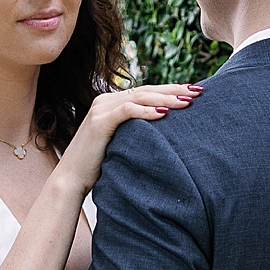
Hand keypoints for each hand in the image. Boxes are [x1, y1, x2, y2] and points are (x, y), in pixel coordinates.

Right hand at [59, 81, 201, 191]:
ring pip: (139, 96)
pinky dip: (146, 111)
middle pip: (146, 90)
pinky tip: (164, 114)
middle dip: (174, 90)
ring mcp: (101, 108)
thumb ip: (135, 132)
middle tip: (198, 91)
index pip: (146, 92)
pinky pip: (127, 110)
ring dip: (166, 98)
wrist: (71, 179)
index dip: (170, 90)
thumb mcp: (121, 144)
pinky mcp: (99, 121)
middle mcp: (105, 100)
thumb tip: (164, 132)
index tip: (193, 92)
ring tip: (187, 102)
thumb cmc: (98, 167)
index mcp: (111, 103)